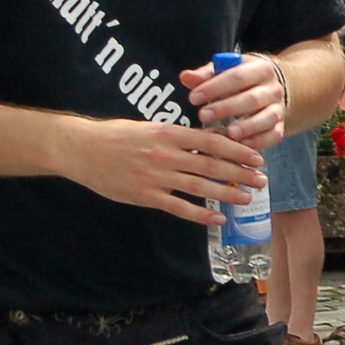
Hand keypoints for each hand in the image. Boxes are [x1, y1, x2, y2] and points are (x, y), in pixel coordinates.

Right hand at [56, 115, 267, 225]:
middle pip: (212, 165)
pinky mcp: (146, 196)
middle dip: (241, 172)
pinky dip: (200, 213)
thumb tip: (207, 139)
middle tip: (262, 179)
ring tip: (247, 197)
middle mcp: (166, 154)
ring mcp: (156, 177)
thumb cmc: (116, 135)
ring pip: (200, 187)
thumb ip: (177, 136)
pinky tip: (217, 217)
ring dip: (227, 193)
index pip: (212, 141)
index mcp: (168, 133)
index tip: (256, 156)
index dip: (238, 150)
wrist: (82, 149)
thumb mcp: (149, 127)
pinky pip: (179, 207)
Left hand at [181, 54, 285, 148]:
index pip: (237, 76)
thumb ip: (206, 75)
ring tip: (228, 133)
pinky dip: (259, 141)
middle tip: (203, 115)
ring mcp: (278, 108)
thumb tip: (185, 77)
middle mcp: (273, 88)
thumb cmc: (241, 80)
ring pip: (266, 118)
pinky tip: (242, 145)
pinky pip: (273, 135)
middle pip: (252, 98)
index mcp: (260, 68)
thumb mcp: (226, 71)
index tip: (193, 98)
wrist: (270, 89)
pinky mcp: (280, 126)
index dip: (214, 87)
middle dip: (227, 108)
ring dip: (247, 127)